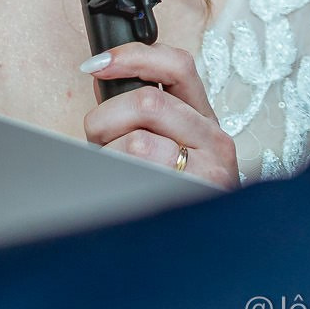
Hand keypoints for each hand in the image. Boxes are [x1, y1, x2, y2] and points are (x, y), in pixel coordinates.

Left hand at [81, 43, 237, 189]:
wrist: (205, 252)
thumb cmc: (177, 194)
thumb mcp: (167, 144)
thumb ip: (139, 110)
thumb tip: (102, 73)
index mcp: (203, 117)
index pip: (177, 65)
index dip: (132, 56)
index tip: (95, 64)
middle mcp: (214, 138)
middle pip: (146, 103)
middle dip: (105, 120)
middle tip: (100, 140)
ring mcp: (210, 168)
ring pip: (137, 142)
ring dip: (108, 155)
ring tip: (113, 171)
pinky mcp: (196, 194)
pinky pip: (138, 175)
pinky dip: (114, 178)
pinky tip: (118, 188)